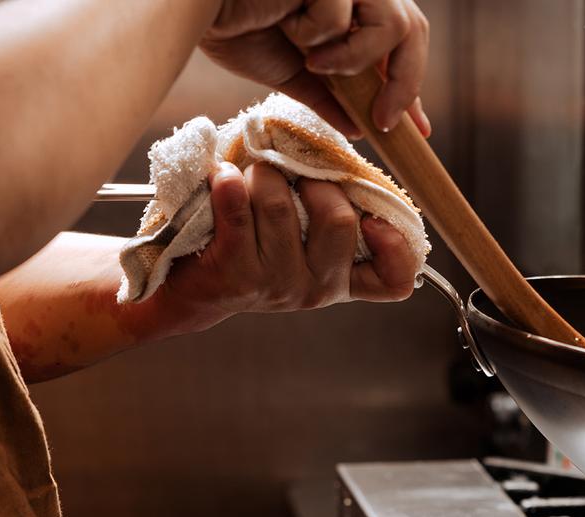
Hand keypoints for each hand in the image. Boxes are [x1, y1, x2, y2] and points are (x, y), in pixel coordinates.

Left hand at [155, 162, 419, 328]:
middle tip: (291, 175)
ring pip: (281, 206)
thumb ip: (330, 210)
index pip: (394, 281)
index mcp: (341, 279)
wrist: (189, 287)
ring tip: (248, 177)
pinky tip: (221, 176)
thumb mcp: (303, 237)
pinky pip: (237, 209)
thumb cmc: (254, 242)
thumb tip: (339, 158)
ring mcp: (275, 286)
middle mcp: (316, 289)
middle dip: (313, 180)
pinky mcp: (233, 276)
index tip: (374, 221)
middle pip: (339, 219)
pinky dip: (227, 182)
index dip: (396, 248)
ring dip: (261, 174)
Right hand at [200, 0, 430, 138]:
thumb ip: (330, 96)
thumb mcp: (293, 72)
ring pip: (391, 22)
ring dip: (355, 57)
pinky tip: (285, 23)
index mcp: (352, 4)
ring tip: (315, 61)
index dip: (411, 83)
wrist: (192, 9)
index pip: (402, 40)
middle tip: (381, 118)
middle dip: (404, 82)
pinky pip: (343, 13)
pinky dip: (317, 33)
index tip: (417, 129)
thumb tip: (360, 127)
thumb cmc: (235, 24)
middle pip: (412, 28)